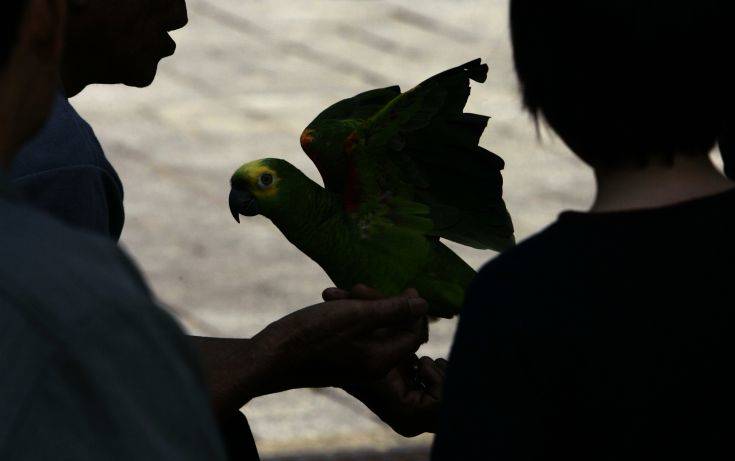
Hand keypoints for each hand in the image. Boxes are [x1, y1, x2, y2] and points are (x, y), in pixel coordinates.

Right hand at [324, 285, 442, 436]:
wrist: (267, 358)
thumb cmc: (311, 336)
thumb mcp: (355, 315)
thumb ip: (392, 310)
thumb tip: (424, 305)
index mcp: (381, 359)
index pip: (413, 335)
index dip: (413, 311)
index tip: (406, 288)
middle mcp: (371, 366)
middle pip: (391, 330)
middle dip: (379, 303)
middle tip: (358, 287)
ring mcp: (352, 363)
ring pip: (369, 328)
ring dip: (357, 305)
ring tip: (334, 291)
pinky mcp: (336, 357)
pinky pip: (351, 333)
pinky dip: (344, 314)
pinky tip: (327, 299)